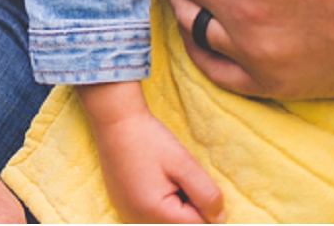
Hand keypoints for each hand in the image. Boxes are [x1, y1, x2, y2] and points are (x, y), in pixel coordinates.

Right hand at [85, 89, 220, 223]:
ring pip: (166, 220)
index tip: (192, 178)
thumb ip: (205, 193)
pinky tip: (154, 179)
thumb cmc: (148, 137)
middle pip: (179, 223)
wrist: (114, 118)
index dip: (203, 204)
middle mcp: (137, 220)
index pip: (196, 224)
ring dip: (174, 204)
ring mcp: (127, 214)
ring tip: (165, 175)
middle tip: (179, 175)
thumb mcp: (183, 162)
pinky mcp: (123, 207)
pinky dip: (159, 202)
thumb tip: (219, 218)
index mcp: (154, 212)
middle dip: (188, 204)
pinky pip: (150, 215)